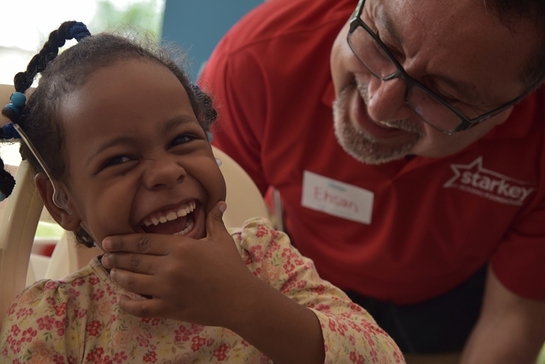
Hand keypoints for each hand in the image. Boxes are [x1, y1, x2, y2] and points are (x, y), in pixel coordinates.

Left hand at [100, 201, 256, 326]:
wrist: (240, 299)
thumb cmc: (232, 268)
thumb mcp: (222, 240)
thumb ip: (214, 220)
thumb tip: (219, 202)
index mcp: (181, 247)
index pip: (143, 241)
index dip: (122, 241)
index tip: (108, 241)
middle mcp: (170, 267)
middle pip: (134, 260)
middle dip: (116, 258)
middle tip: (104, 256)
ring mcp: (168, 289)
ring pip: (133, 282)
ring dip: (119, 277)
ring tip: (112, 273)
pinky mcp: (169, 308)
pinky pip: (141, 307)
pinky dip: (128, 304)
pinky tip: (122, 299)